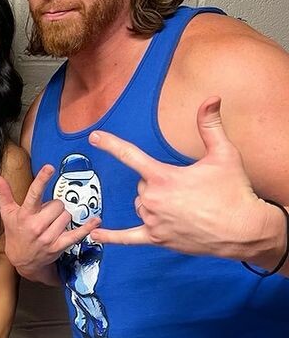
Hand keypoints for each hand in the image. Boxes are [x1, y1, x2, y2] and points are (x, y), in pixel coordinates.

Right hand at [0, 165, 99, 274]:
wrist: (22, 261)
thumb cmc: (15, 232)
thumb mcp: (8, 213)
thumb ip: (3, 192)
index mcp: (24, 214)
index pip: (34, 193)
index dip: (42, 180)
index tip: (50, 167)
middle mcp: (36, 225)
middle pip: (57, 204)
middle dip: (55, 206)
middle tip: (47, 214)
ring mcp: (48, 237)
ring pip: (66, 216)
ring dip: (62, 217)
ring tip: (52, 224)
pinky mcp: (58, 246)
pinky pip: (76, 234)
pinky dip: (87, 228)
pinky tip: (96, 221)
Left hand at [88, 96, 272, 259]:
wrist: (244, 230)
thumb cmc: (234, 191)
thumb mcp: (224, 154)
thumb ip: (210, 125)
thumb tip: (211, 99)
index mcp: (164, 177)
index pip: (130, 155)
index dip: (111, 144)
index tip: (94, 137)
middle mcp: (153, 200)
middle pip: (142, 184)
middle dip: (159, 182)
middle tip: (187, 188)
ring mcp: (153, 221)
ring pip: (140, 205)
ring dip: (153, 202)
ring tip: (183, 206)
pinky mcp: (157, 239)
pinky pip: (128, 238)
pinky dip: (112, 236)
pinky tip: (95, 234)